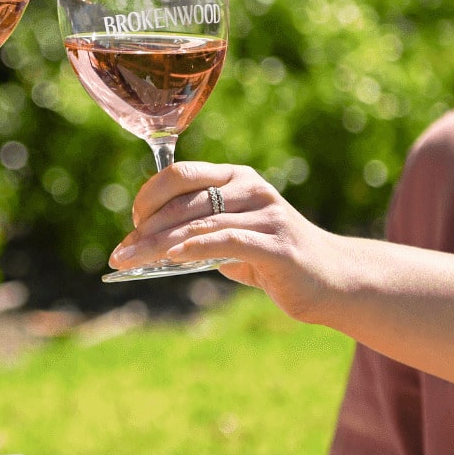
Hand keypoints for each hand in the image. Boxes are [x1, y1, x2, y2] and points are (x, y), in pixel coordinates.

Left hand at [109, 162, 341, 321]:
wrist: (332, 280)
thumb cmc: (275, 259)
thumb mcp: (233, 238)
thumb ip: (199, 233)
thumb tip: (149, 244)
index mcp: (238, 178)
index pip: (183, 174)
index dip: (150, 196)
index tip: (133, 223)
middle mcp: (252, 188)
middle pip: (186, 199)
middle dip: (147, 226)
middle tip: (121, 251)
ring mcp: (267, 215)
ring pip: (200, 223)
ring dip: (160, 244)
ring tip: (132, 259)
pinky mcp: (278, 245)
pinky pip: (228, 241)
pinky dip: (195, 247)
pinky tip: (172, 257)